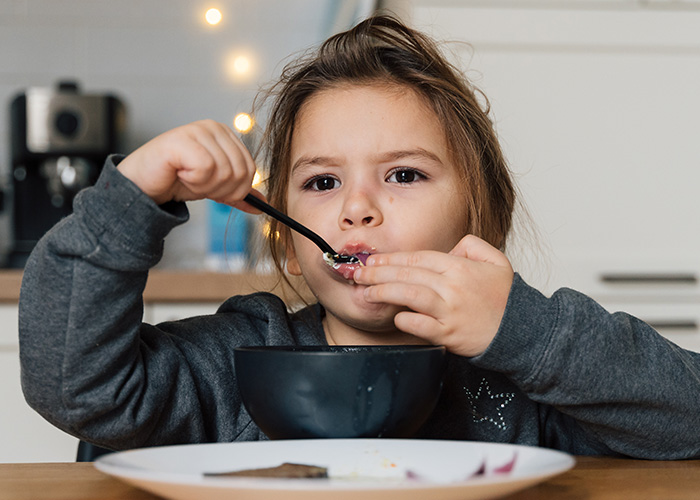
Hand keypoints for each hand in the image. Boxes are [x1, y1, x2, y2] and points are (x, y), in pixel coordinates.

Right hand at [117, 120, 263, 210]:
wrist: (143, 185)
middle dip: (220, 189)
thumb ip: (237, 193)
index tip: (213, 189)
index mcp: (225, 135)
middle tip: (197, 184)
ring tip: (186, 177)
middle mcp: (213, 128)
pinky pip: (206, 168)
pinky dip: (193, 180)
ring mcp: (197, 130)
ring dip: (204, 185)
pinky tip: (178, 172)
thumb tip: (261, 205)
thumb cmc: (176, 180)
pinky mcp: (181, 139)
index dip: (235, 189)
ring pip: (225, 172)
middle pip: (240, 171)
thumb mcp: (214, 187)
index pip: (250, 169)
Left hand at [352, 235, 513, 356]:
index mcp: (460, 267)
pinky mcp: (449, 334)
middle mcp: (452, 287)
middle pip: (408, 274)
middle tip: (358, 273)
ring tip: (366, 291)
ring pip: (409, 296)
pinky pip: (419, 325)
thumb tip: (450, 246)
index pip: (418, 258)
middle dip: (378, 272)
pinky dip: (404, 319)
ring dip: (384, 292)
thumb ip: (472, 245)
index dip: (392, 259)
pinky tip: (393, 315)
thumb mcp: (496, 261)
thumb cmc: (506, 298)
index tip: (373, 260)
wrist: (521, 331)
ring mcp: (449, 311)